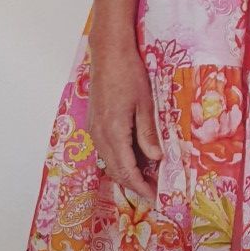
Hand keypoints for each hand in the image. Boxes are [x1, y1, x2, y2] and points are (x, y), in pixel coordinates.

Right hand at [87, 38, 163, 202]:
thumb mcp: (145, 104)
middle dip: (133, 184)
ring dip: (125, 172)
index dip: (140, 186)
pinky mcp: (94, 123)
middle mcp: (100, 134)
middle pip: (115, 170)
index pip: (126, 169)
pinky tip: (132, 158)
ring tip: (146, 177)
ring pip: (108, 161)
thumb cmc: (129, 74)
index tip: (154, 196)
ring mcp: (94, 129)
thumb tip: (156, 159)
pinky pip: (105, 150)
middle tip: (153, 191)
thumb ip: (148, 133)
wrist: (108, 54)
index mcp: (114, 132)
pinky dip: (118, 159)